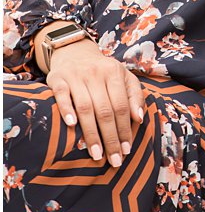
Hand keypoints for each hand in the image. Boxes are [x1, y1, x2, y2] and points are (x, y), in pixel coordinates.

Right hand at [45, 37, 144, 167]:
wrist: (75, 52)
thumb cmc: (104, 71)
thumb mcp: (124, 78)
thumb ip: (134, 96)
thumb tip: (140, 119)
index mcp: (115, 73)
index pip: (122, 106)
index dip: (125, 129)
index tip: (127, 150)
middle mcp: (97, 74)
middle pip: (105, 110)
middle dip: (110, 137)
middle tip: (114, 159)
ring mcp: (76, 76)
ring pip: (86, 107)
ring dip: (91, 133)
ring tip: (96, 154)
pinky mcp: (57, 79)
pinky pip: (62, 96)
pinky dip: (66, 110)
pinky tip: (72, 125)